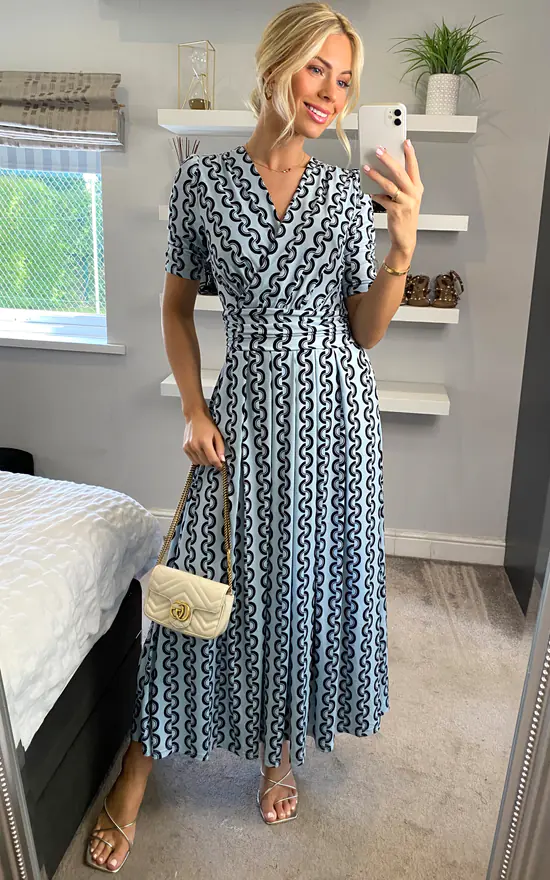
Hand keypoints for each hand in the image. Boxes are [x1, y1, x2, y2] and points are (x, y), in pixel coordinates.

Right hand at [183, 410, 225, 470]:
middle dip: (212, 462)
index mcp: (204, 442)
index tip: (221, 467)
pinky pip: (193, 460)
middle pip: (206, 462)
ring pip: (199, 462)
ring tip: (208, 452)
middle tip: (215, 456)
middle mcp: (195, 446)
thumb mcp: (217, 434)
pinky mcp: (185, 448)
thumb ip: (220, 448)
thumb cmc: (207, 423)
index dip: (218, 465)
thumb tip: (222, 460)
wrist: (195, 416)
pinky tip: (201, 452)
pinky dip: (198, 459)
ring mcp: (188, 447)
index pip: (212, 459)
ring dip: (205, 461)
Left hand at [363, 140, 422, 257]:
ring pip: (389, 185)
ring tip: (367, 168)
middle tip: (378, 150)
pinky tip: (370, 191)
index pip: (414, 167)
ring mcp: (405, 203)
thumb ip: (400, 185)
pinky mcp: (396, 211)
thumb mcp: (407, 198)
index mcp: (417, 188)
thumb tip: (385, 170)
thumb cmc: (405, 217)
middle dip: (388, 159)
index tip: (405, 141)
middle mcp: (413, 194)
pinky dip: (375, 195)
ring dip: (376, 175)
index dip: (410, 153)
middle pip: (400, 172)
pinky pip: (382, 199)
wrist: (405, 238)